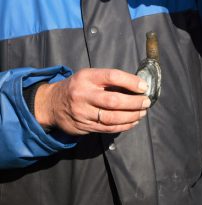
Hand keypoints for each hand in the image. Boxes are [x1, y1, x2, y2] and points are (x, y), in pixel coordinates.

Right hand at [34, 68, 149, 134]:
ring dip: (131, 116)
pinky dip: (122, 126)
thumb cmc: (77, 86)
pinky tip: (132, 122)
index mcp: (87, 77)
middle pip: (113, 101)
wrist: (52, 104)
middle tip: (146, 102)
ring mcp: (83, 112)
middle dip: (133, 103)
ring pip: (111, 118)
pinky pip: (107, 128)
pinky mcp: (84, 126)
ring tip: (142, 113)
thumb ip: (107, 80)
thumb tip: (135, 85)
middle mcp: (84, 94)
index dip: (130, 82)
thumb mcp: (88, 76)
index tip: (143, 87)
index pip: (112, 77)